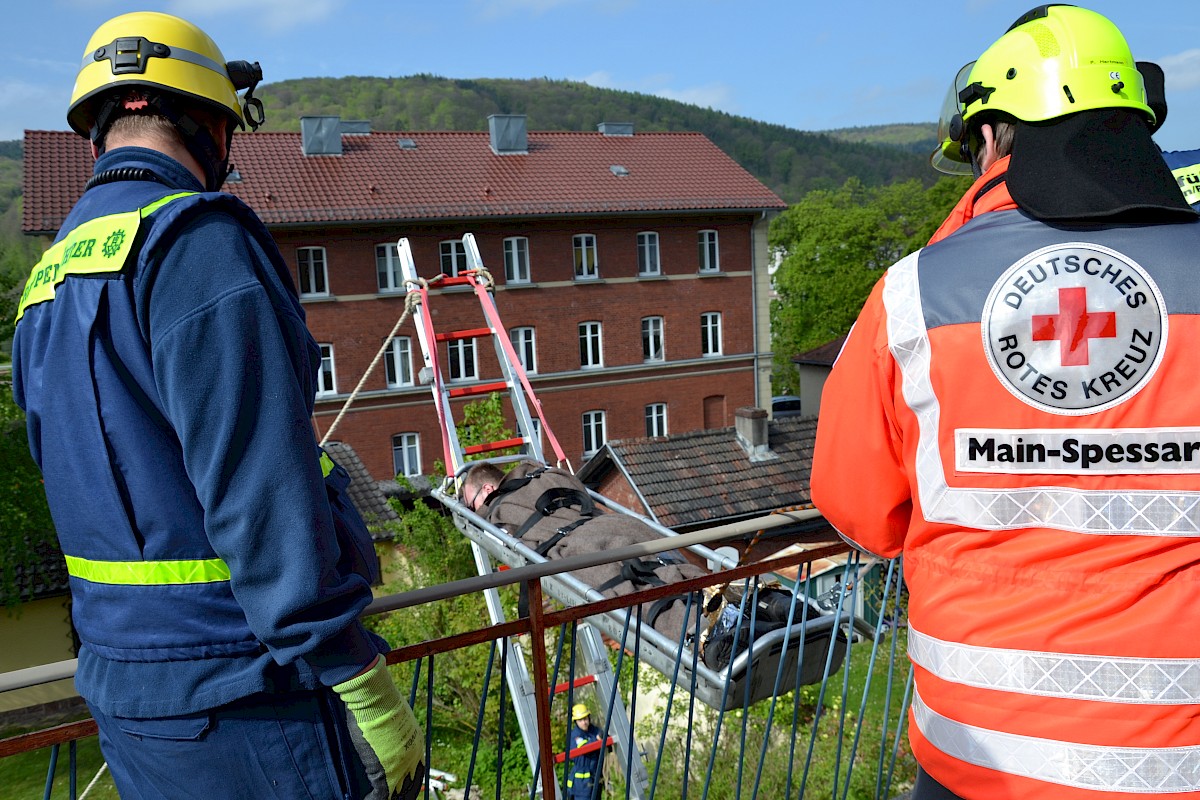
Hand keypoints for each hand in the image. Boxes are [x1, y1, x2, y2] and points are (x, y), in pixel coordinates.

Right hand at [333, 657, 425, 799]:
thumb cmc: (381, 705)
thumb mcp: (395, 719)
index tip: (404, 790)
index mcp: (417, 744)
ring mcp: (401, 766)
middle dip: (403, 795)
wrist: (376, 700)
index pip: (418, 772)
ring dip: (389, 799)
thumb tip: (387, 735)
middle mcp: (413, 757)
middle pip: (411, 786)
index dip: (411, 783)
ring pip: (398, 795)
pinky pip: (381, 796)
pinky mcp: (385, 773)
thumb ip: (395, 733)